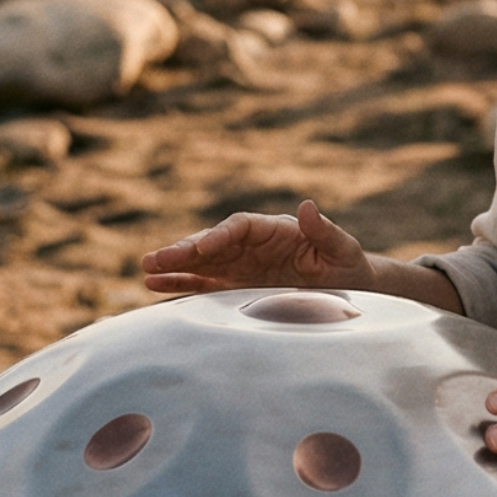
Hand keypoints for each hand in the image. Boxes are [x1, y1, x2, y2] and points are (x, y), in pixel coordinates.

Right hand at [141, 198, 371, 294]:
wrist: (351, 289)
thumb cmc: (349, 266)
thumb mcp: (343, 249)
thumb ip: (325, 231)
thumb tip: (308, 206)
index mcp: (274, 230)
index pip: (240, 228)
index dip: (219, 236)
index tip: (202, 248)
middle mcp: (252, 246)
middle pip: (213, 244)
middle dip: (184, 251)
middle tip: (155, 259)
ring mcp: (241, 266)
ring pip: (201, 263)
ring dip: (174, 266)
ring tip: (146, 270)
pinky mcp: (235, 287)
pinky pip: (203, 284)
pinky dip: (180, 284)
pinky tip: (154, 285)